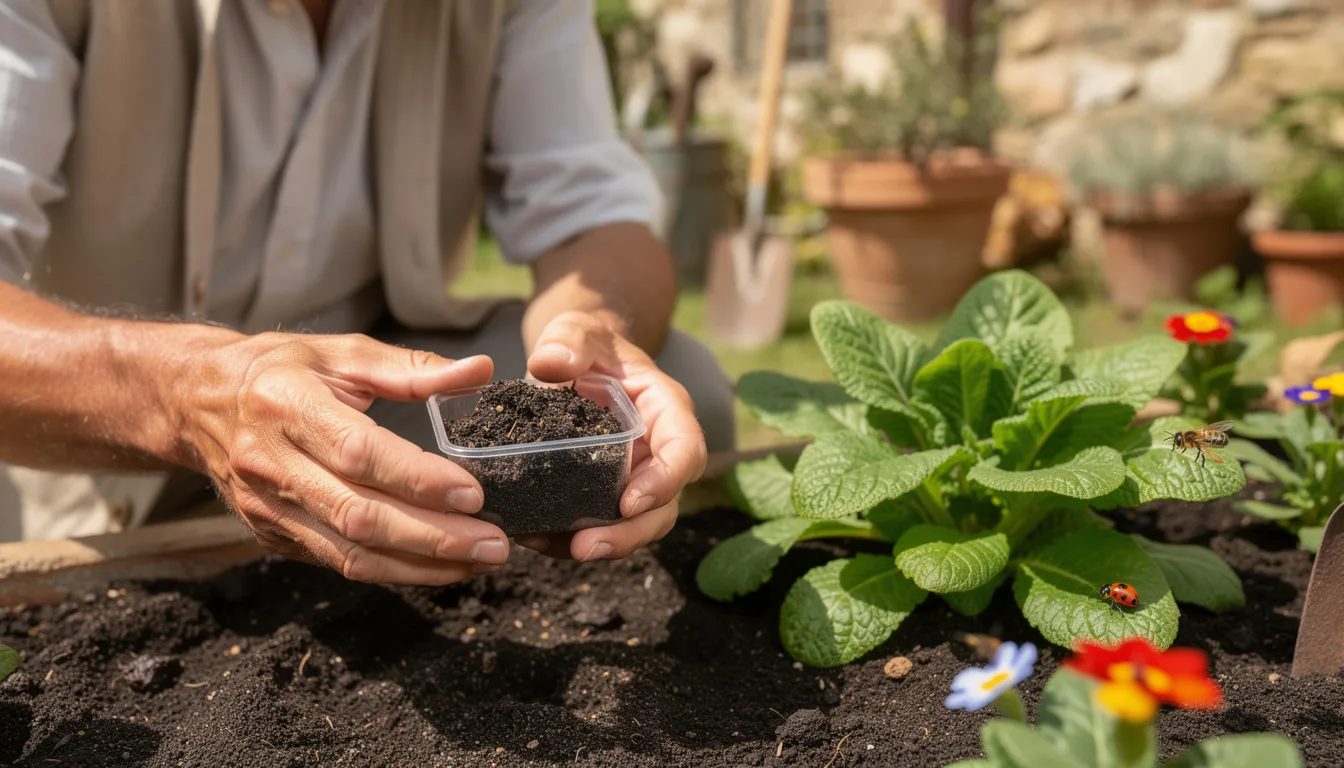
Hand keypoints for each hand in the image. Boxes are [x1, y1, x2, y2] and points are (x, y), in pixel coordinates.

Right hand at [177, 332, 510, 584]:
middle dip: (434, 538)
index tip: (474, 493)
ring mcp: (268, 507)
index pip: (359, 453)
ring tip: (479, 562)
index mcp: (287, 405)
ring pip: (350, 552)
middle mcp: (272, 463)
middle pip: (360, 515)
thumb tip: (479, 371)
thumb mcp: (342, 352)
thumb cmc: (281, 369)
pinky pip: (338, 562)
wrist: (197, 400)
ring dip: (421, 565)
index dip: (418, 479)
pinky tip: (438, 566)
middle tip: (494, 545)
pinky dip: (393, 570)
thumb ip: (412, 368)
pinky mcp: (271, 535)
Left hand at [518, 311, 707, 560]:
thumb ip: (570, 340)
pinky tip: (536, 540)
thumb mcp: (578, 331)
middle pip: (664, 505)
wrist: (574, 362)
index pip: (684, 451)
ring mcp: (636, 478)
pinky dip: (570, 541)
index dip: (665, 481)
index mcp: (666, 410)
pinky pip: (599, 527)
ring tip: (560, 551)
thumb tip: (549, 364)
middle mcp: (659, 451)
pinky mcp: (607, 494)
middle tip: (587, 547)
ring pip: (636, 526)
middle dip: (630, 533)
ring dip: (604, 546)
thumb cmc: (586, 345)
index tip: (629, 502)